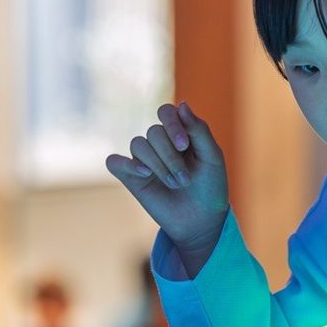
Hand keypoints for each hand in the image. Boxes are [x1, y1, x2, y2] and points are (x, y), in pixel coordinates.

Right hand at [107, 102, 228, 273]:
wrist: (202, 221)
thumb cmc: (210, 188)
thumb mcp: (212, 158)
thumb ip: (199, 131)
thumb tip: (181, 105)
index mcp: (180, 133)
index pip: (166, 113)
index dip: (172, 125)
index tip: (185, 146)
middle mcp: (160, 143)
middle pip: (153, 132)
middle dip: (170, 156)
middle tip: (185, 180)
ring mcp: (144, 160)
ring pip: (138, 145)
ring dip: (158, 165)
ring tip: (174, 184)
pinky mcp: (130, 177)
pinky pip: (114, 162)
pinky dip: (126, 164)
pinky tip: (144, 173)